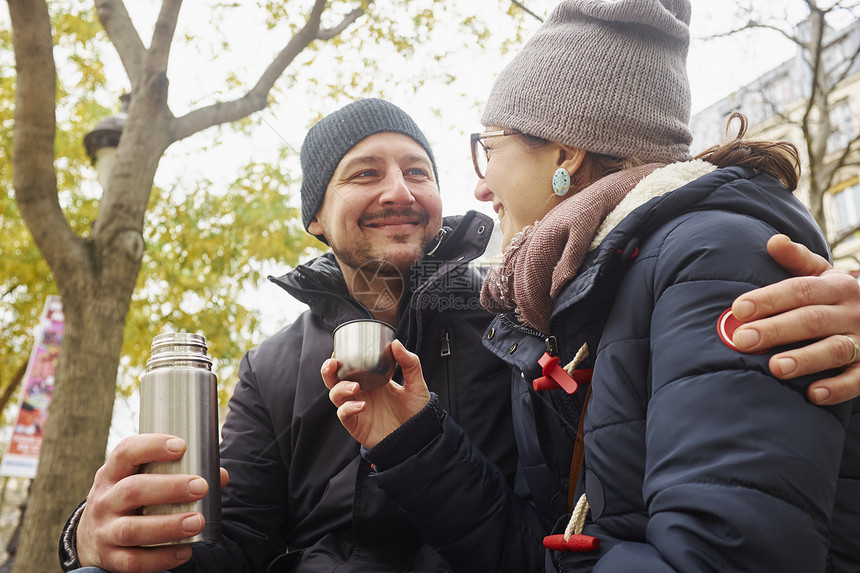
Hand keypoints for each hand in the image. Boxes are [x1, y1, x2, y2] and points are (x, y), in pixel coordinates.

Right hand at [77, 434, 229, 571]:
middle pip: (132, 490)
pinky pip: (134, 561)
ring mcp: (104, 531)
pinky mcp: (110, 558)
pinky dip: (162, 558)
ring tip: (197, 522)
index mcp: (113, 473)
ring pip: (133, 529)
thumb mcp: (141, 480)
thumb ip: (177, 474)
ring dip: (168, 525)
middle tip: (200, 487)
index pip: (126, 452)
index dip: (152, 446)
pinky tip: (185, 551)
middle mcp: (104, 500)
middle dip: (169, 488)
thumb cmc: (130, 500)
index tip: (181, 446)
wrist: (92, 538)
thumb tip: (220, 475)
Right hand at [322, 340, 430, 447]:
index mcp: (371, 380)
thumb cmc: (416, 412)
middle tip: (333, 363)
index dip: (340, 357)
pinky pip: (343, 414)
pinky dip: (348, 408)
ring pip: (335, 395)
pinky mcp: (356, 424)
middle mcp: (361, 393)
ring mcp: (356, 408)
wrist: (418, 438)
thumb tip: (396, 343)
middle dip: (328, 370)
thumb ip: (409, 363)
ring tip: (355, 386)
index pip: (349, 366)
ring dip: (340, 388)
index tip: (341, 348)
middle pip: (334, 380)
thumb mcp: (416, 385)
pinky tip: (362, 405)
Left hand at [731, 234, 859, 404]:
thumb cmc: (834, 296)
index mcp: (836, 287)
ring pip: (835, 349)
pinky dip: (837, 388)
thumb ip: (796, 260)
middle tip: (743, 340)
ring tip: (775, 368)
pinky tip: (813, 394)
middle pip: (812, 319)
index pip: (800, 290)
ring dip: (806, 359)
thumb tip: (773, 241)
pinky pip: (857, 380)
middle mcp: (852, 312)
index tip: (738, 308)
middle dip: (776, 330)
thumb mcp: (822, 273)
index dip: (769, 299)